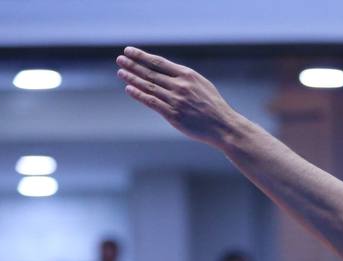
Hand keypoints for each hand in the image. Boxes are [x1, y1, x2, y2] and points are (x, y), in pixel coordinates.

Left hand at [116, 47, 239, 146]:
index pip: (158, 62)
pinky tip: (129, 89)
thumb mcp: (201, 84)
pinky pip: (152, 102)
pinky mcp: (173, 115)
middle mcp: (180, 85)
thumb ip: (183, 77)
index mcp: (187, 75)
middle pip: (150, 72)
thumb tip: (164, 71)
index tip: (129, 51)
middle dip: (133, 65)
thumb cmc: (212, 105)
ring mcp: (176, 100)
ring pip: (149, 86)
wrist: (223, 126)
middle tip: (119, 59)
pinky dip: (139, 95)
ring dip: (132, 78)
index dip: (141, 56)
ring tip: (121, 72)